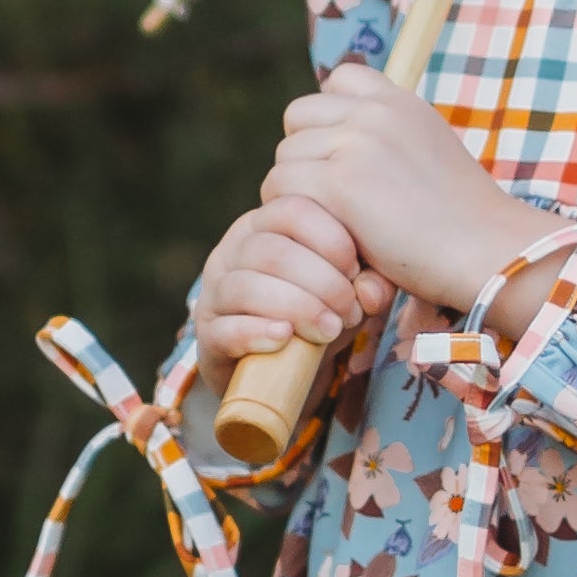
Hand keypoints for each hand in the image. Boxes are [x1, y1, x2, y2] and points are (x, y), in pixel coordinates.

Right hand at [189, 184, 387, 368]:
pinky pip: (225, 328)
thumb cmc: (318, 313)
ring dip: (297, 308)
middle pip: (273, 250)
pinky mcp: (206, 334)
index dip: (330, 238)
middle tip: (351, 310)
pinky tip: (286, 338)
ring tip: (329, 329)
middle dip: (321, 282)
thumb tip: (370, 291)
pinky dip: (258, 332)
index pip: (292, 209)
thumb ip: (367, 282)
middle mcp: (233, 249)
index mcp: (266, 225)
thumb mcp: (349, 291)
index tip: (357, 271)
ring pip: (247, 286)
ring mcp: (214, 291)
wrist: (282, 367)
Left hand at [265, 70, 564, 321]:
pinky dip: (294, 216)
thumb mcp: (430, 154)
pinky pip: (282, 188)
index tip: (342, 157)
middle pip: (298, 117)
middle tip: (330, 199)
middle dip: (306, 156)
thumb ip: (389, 140)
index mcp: (401, 101)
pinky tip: (327, 237)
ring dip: (298, 191)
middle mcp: (376, 112)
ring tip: (332, 223)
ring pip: (285, 156)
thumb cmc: (462, 222)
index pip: (338, 79)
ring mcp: (356, 144)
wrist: (488, 251)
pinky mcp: (340, 183)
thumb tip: (341, 149)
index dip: (328, 117)